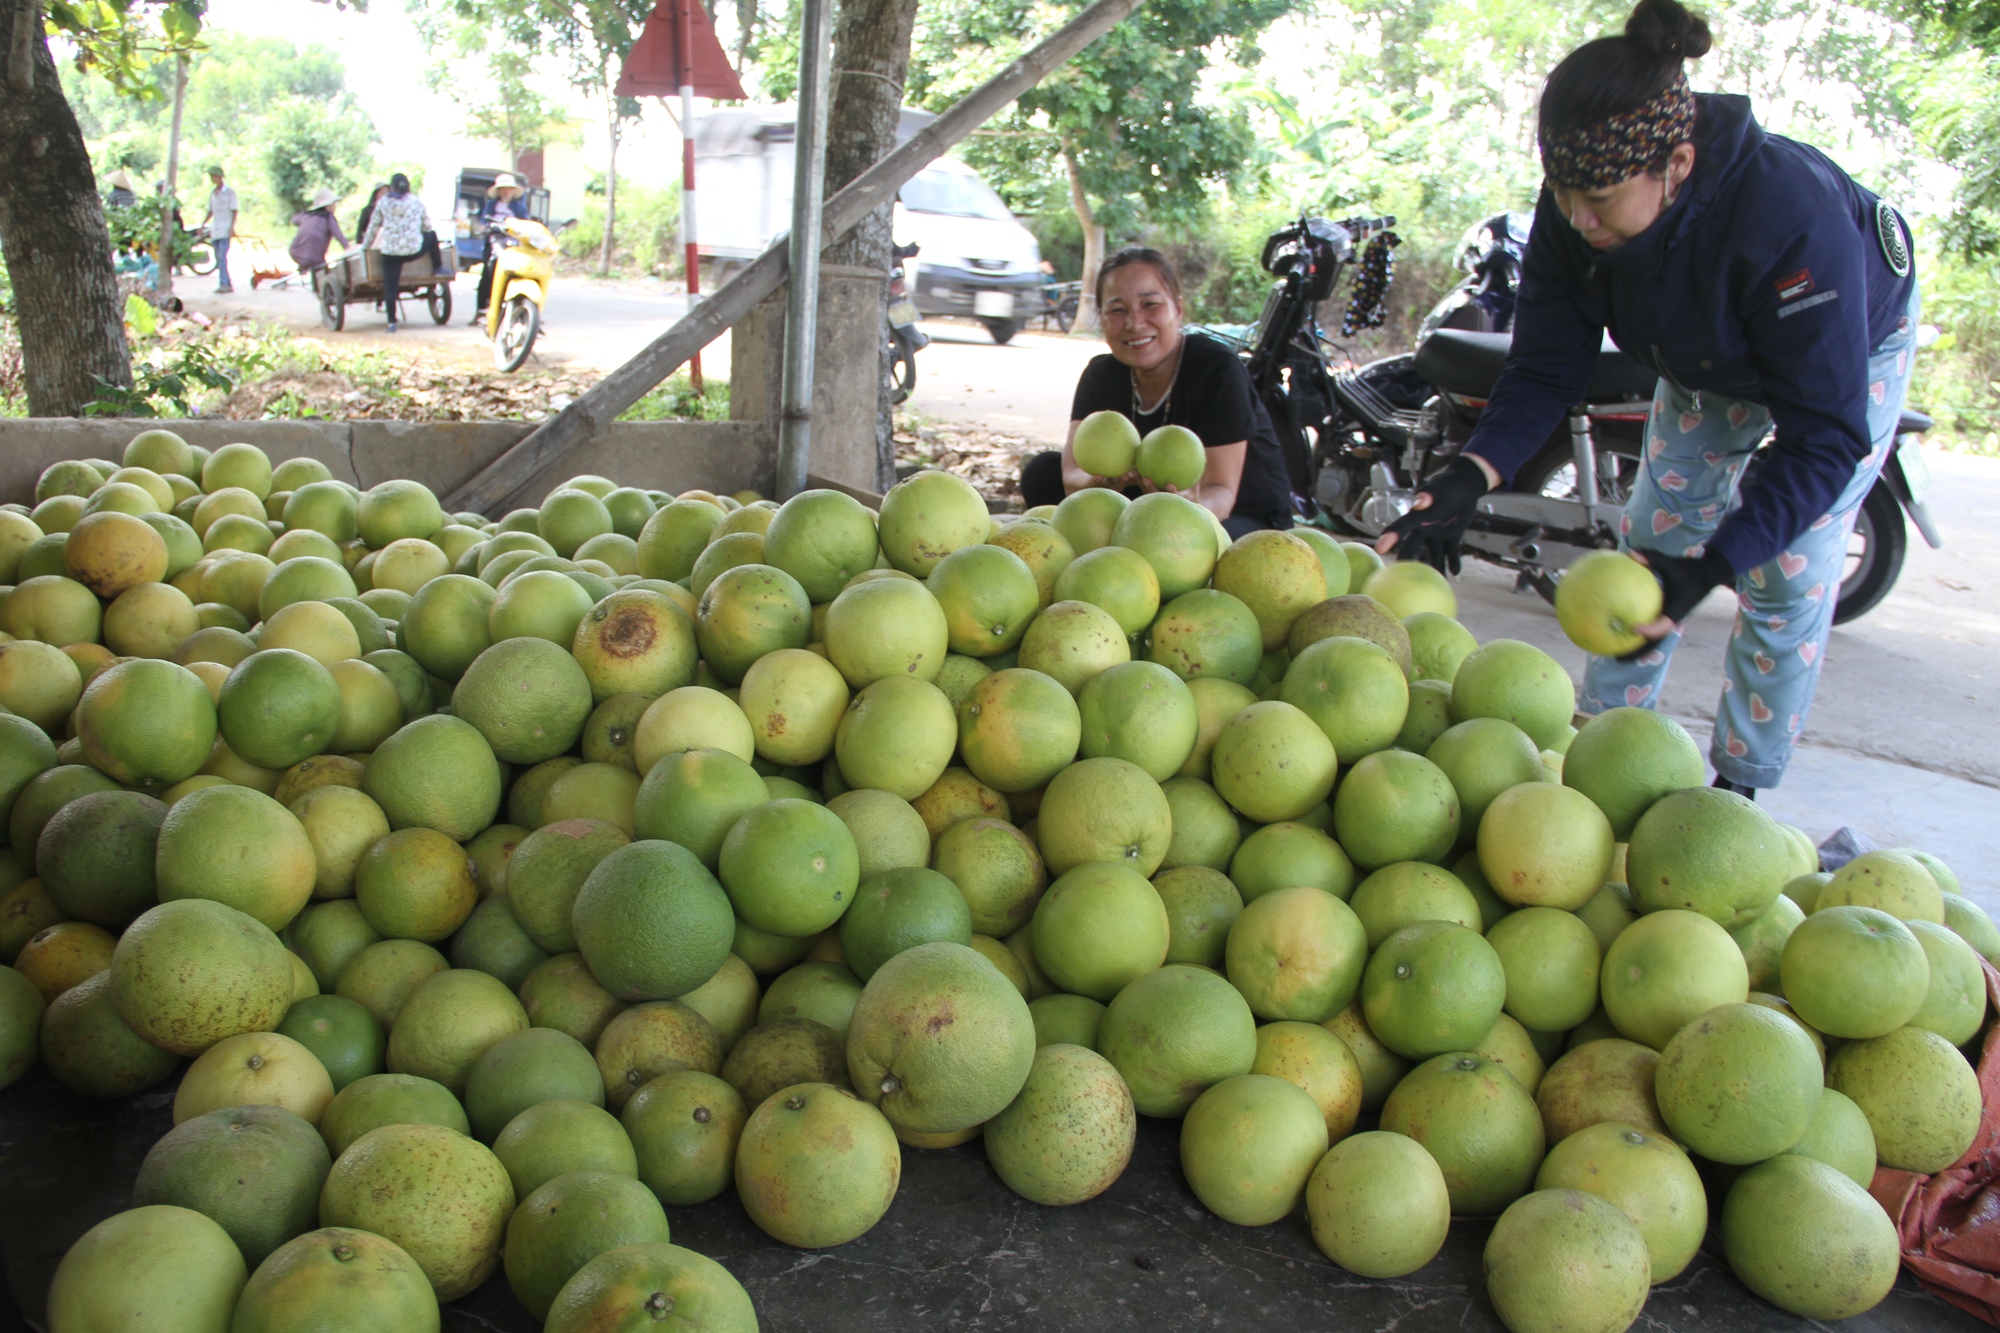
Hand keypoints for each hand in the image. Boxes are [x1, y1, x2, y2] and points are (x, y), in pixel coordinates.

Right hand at [1375, 456, 1493, 576]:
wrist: (1464, 484)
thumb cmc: (1449, 483)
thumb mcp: (1439, 487)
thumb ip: (1429, 494)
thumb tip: (1420, 502)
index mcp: (1419, 517)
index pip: (1401, 527)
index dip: (1390, 537)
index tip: (1379, 548)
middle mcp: (1424, 528)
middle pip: (1412, 547)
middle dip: (1406, 561)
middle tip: (1399, 579)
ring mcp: (1437, 534)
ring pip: (1432, 555)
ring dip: (1432, 569)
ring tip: (1430, 586)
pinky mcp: (1452, 536)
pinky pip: (1451, 553)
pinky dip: (1453, 563)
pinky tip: (1455, 574)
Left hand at [1617, 546, 1735, 659]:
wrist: (1709, 574)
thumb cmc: (1690, 569)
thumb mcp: (1672, 563)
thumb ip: (1652, 558)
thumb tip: (1630, 553)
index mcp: (1676, 610)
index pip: (1664, 625)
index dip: (1650, 630)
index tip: (1634, 629)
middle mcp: (1672, 619)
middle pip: (1654, 642)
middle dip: (1637, 652)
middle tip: (1617, 659)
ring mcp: (1669, 620)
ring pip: (1652, 639)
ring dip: (1635, 648)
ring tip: (1613, 655)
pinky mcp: (1666, 617)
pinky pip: (1649, 628)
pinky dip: (1636, 633)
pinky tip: (1616, 630)